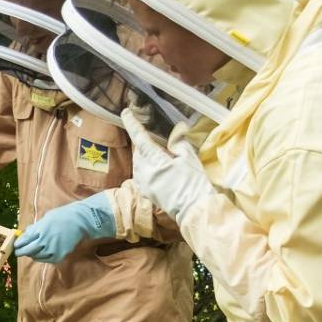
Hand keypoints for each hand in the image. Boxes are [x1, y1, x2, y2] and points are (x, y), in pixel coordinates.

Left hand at [14, 193, 115, 262]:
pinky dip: (41, 257)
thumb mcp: (45, 218)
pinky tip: (41, 253)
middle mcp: (45, 241)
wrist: (79, 222)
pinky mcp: (58, 256)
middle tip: (18, 252)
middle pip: (27, 250)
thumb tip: (25, 233)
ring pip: (36, 257)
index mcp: (40, 230)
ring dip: (31, 254)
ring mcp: (52, 250)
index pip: (24, 240)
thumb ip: (35, 228)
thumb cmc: (61, 217)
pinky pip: (45, 260)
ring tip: (31, 251)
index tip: (15, 245)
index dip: (18, 244)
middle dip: (21, 251)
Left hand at [122, 108, 213, 224]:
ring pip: (138, 162)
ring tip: (163, 158)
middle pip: (139, 150)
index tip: (126, 112)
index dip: (132, 123)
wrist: (195, 209)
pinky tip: (160, 170)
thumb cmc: (195, 182)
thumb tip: (177, 129)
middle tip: (160, 143)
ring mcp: (142, 183)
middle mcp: (143, 172)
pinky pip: (140, 174)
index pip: (139, 137)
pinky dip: (146, 167)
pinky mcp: (145, 191)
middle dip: (145, 144)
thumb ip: (179, 141)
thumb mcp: (189, 157)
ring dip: (146, 156)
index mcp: (154, 161)